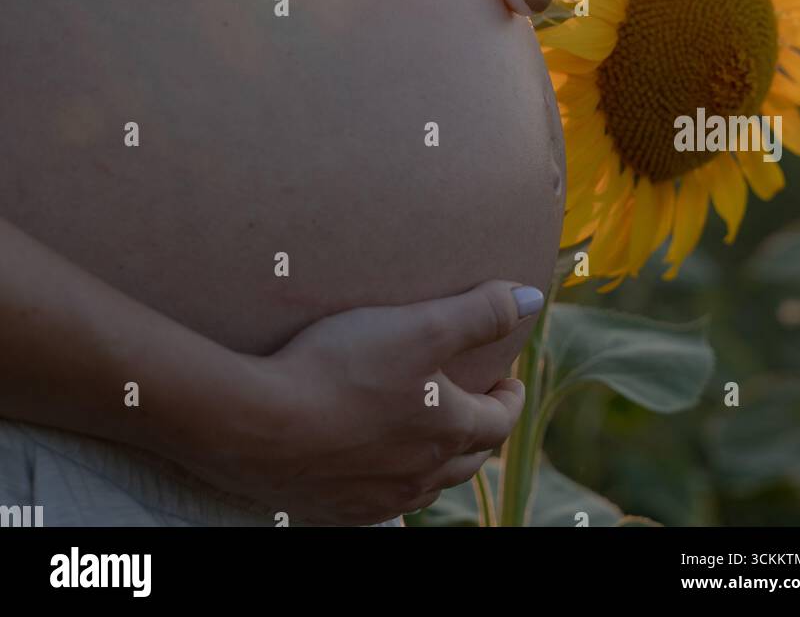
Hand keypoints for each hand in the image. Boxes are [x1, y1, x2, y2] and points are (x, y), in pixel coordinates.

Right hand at [182, 280, 542, 525]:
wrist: (258, 425)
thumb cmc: (341, 369)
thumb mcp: (419, 326)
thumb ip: (479, 312)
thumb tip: (532, 300)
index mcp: (449, 432)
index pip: (500, 420)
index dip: (509, 397)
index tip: (506, 379)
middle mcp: (421, 476)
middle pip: (468, 459)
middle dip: (480, 429)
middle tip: (476, 401)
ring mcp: (378, 499)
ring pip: (426, 484)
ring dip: (438, 457)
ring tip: (427, 429)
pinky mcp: (336, 509)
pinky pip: (380, 500)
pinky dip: (392, 477)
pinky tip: (373, 459)